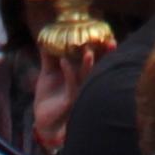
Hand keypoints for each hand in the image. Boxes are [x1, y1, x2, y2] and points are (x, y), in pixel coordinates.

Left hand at [29, 36, 98, 150]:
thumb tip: (44, 39)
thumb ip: (48, 57)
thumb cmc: (49, 96)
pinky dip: (69, 73)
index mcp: (81, 74)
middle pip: (98, 67)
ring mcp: (79, 91)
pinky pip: (72, 85)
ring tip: (89, 52)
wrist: (43, 119)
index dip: (104, 48)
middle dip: (106, 55)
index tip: (109, 36)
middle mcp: (84, 82)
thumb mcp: (48, 73)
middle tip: (111, 42)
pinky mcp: (70, 100)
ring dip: (89, 65)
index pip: (96, 59)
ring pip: (87, 76)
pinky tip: (64, 62)